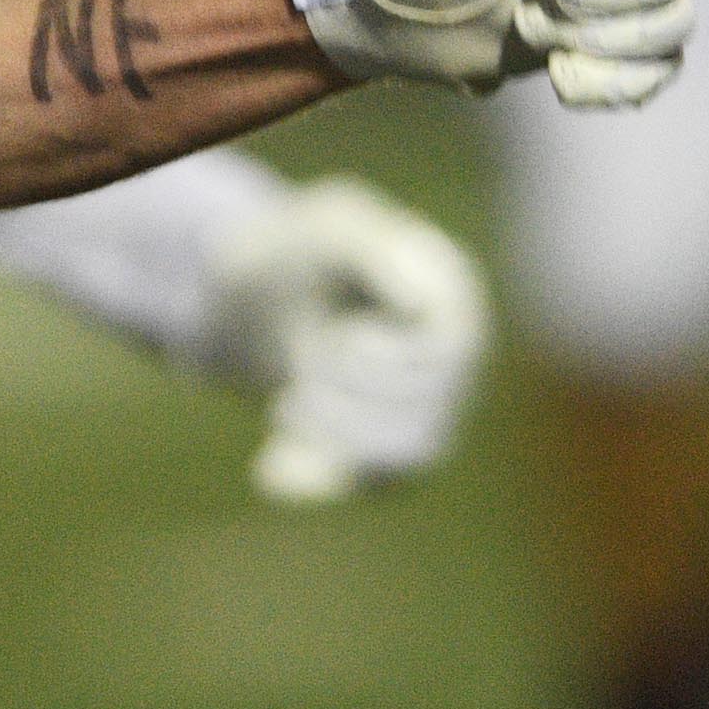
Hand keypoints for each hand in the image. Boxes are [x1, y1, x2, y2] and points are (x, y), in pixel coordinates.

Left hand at [200, 177, 490, 504]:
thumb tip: (425, 304)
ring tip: (285, 406)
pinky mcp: (388, 447)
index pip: (449, 353)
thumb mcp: (324, 222)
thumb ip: (371, 246)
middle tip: (304, 364)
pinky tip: (270, 468)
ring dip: (337, 436)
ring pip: (407, 456)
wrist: (254, 289)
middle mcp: (455, 354)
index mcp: (453, 293)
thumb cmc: (297, 244)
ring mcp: (428, 403)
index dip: (387, 357)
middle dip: (348, 392)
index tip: (340, 334)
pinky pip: (371, 486)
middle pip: (427, 407)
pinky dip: (319, 480)